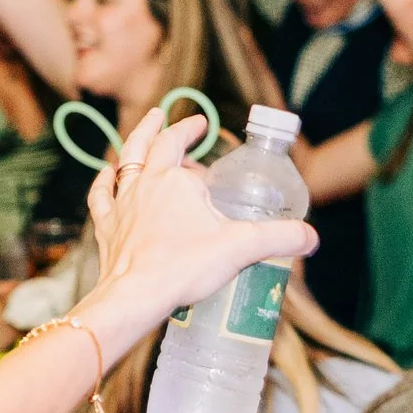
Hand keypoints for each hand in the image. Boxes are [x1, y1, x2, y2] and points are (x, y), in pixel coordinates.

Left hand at [81, 109, 316, 337]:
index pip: (181, 144)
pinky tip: (107, 177)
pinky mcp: (107, 229)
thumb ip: (279, 238)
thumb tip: (310, 237)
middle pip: (148, 145)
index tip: (202, 124)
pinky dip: (104, 184)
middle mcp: (144, 184)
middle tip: (164, 115)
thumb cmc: (183, 267)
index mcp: (175, 180)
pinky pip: (101, 198)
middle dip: (159, 127)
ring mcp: (121, 206)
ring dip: (132, 144)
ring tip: (139, 133)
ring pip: (123, 164)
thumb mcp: (240, 248)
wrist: (135, 296)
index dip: (191, 130)